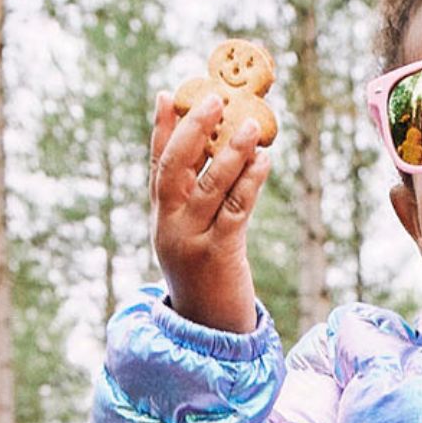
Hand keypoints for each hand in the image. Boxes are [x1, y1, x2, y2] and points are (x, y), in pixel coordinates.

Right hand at [149, 91, 271, 332]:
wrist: (209, 328)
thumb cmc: (208, 275)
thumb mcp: (193, 234)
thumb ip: (199, 200)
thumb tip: (222, 152)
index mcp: (161, 216)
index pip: (157, 164)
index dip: (161, 128)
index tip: (167, 93)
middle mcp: (169, 225)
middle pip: (175, 166)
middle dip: (193, 128)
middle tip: (214, 99)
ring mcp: (191, 239)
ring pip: (208, 185)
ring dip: (231, 150)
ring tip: (251, 123)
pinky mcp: (218, 253)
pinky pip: (236, 208)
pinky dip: (250, 180)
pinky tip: (264, 159)